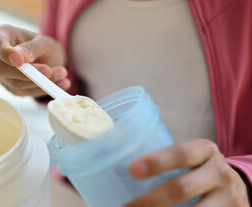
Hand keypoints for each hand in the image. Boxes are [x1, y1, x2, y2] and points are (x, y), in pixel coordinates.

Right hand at [0, 24, 70, 96]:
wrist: (49, 59)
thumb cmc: (43, 46)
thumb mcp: (44, 41)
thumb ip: (34, 47)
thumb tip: (22, 56)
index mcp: (1, 35)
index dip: (6, 54)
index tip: (20, 61)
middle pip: (2, 69)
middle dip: (28, 73)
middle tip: (49, 71)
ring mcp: (1, 74)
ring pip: (15, 84)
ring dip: (41, 82)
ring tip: (62, 74)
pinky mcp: (10, 87)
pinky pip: (25, 92)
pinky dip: (44, 89)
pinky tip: (61, 83)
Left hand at [125, 139, 249, 206]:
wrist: (234, 188)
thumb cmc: (198, 171)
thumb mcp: (189, 160)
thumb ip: (164, 162)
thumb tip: (117, 170)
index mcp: (204, 150)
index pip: (181, 153)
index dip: (157, 161)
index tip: (132, 170)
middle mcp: (219, 171)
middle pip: (182, 188)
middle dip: (152, 200)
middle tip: (127, 206)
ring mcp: (228, 197)